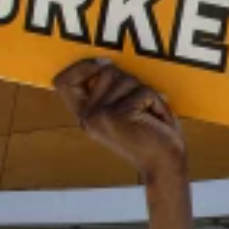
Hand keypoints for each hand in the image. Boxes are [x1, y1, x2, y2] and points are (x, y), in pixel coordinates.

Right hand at [55, 60, 186, 179]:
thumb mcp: (124, 109)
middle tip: (141, 109)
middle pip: (107, 71)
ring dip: (147, 94)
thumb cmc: (151, 133)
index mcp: (86, 115)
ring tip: (149, 117)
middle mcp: (88, 116)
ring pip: (127, 79)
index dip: (81, 66)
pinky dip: (157, 103)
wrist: (165, 164)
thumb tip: (106, 63)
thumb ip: (111, 90)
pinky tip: (156, 122)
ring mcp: (101, 116)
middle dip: (132, 83)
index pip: (63, 82)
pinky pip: (144, 91)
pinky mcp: (120, 115)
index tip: (103, 64)